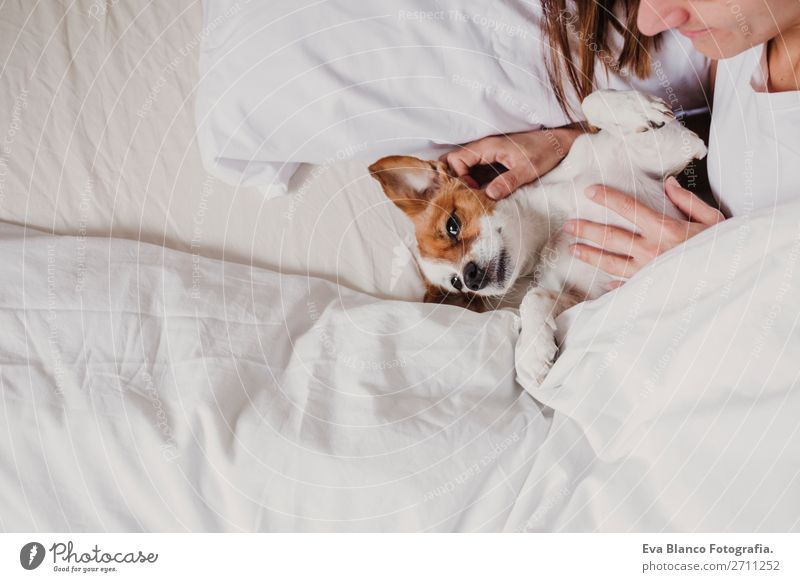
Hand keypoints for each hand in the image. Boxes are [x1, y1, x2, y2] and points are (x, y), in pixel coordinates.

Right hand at [441, 127, 581, 199]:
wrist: (559, 142)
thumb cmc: (544, 152)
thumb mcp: (528, 170)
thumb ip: (508, 182)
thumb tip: (489, 195)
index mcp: (488, 147)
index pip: (456, 159)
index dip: (458, 176)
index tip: (471, 190)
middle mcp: (484, 148)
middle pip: (455, 161)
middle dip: (454, 178)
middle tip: (464, 195)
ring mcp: (488, 153)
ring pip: (464, 166)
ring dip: (464, 181)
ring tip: (472, 197)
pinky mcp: (494, 160)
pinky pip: (475, 169)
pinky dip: (472, 180)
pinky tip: (480, 193)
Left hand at [564, 176, 724, 284]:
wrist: (733, 285)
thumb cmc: (728, 249)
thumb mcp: (714, 220)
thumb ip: (688, 201)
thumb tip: (668, 183)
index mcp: (665, 229)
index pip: (629, 208)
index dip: (607, 198)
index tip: (589, 192)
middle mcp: (650, 251)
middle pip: (611, 237)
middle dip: (587, 230)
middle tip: (567, 226)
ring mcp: (647, 273)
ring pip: (611, 263)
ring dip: (590, 255)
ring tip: (573, 250)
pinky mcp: (650, 291)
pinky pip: (626, 288)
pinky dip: (614, 286)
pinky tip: (603, 285)